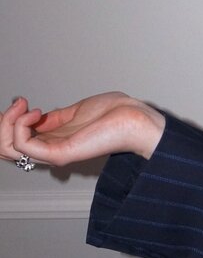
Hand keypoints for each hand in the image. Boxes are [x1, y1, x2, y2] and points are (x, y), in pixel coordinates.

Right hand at [1, 93, 165, 167]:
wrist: (134, 118)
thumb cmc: (115, 114)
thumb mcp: (74, 112)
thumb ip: (53, 118)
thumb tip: (33, 117)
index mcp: (53, 142)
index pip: (13, 143)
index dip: (7, 123)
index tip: (19, 103)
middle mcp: (50, 150)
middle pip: (4, 148)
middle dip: (2, 122)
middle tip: (18, 104)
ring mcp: (53, 153)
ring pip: (7, 148)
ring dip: (7, 122)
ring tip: (24, 107)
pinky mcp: (60, 153)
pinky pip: (23, 145)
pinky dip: (20, 125)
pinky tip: (34, 113)